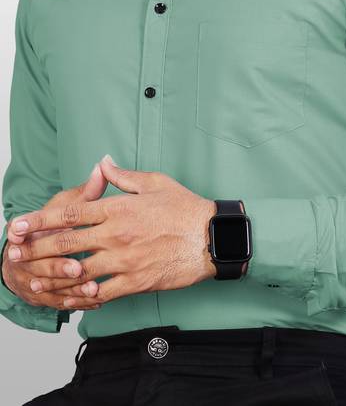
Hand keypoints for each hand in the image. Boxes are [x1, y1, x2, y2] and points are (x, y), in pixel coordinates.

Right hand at [2, 165, 106, 309]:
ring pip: (49, 287)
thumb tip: (102, 167)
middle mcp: (23, 257)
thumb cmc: (54, 224)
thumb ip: (85, 191)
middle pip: (39, 264)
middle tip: (77, 268)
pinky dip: (75, 302)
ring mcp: (31, 278)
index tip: (51, 234)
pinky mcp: (41, 295)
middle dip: (57, 267)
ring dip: (69, 289)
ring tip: (92, 288)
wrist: (28, 254)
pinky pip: (58, 302)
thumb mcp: (66, 205)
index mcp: (28, 232)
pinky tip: (94, 301)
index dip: (36, 234)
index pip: (27, 233)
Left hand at [6, 156, 216, 305]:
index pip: (72, 212)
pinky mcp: (135, 281)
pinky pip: (101, 293)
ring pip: (78, 271)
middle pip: (67, 243)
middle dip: (36, 248)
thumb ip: (124, 176)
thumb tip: (103, 163)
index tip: (21, 224)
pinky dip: (82, 297)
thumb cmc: (185, 208)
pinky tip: (69, 298)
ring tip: (32, 279)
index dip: (42, 219)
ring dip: (52, 276)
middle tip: (14, 254)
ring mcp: (125, 260)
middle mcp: (117, 234)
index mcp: (119, 208)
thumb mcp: (155, 182)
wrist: (210, 237)